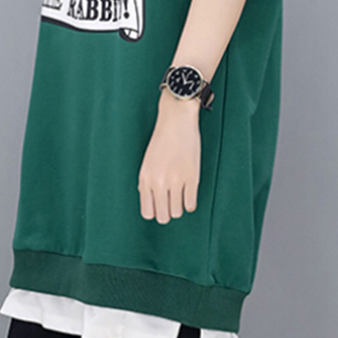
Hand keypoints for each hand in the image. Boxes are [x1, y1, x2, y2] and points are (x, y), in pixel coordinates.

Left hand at [138, 93, 201, 223]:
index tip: (160, 205)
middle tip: (171, 204)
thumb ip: (146, 184)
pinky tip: (189, 194)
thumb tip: (150, 202)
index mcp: (145, 179)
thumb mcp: (147, 163)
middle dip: (167, 213)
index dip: (155, 212)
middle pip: (163, 216)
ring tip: (180, 196)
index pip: (148, 212)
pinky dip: (190, 203)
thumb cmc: (162, 140)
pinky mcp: (192, 178)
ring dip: (179, 207)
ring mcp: (176, 181)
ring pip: (178, 212)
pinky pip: (191, 205)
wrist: (176, 121)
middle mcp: (159, 182)